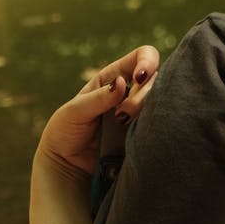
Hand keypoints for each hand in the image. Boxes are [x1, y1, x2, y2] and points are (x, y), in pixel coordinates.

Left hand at [37, 45, 159, 178]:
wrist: (65, 167)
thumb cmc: (65, 132)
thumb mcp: (75, 111)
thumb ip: (99, 98)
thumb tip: (121, 82)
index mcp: (113, 77)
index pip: (141, 57)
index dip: (147, 61)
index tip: (140, 78)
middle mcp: (130, 92)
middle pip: (155, 80)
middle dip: (143, 94)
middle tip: (123, 113)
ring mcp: (139, 113)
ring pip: (159, 102)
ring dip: (145, 110)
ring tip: (123, 124)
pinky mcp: (143, 134)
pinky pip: (158, 125)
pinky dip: (151, 127)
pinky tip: (136, 134)